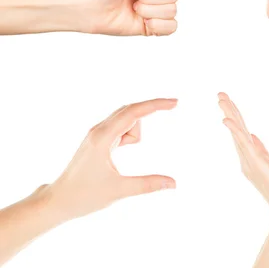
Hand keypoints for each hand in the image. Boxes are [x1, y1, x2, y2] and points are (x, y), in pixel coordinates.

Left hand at [43, 98, 176, 221]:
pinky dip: (130, 134)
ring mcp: (97, 134)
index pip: (133, 113)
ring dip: (136, 131)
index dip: (155, 105)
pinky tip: (126, 148)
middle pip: (131, 110)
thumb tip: (174, 183)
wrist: (58, 200)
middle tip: (175, 105)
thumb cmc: (84, 196)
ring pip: (127, 120)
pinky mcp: (98, 139)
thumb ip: (148, 185)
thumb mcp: (119, 191)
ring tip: (126, 154)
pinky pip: (121, 128)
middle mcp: (99, 131)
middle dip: (152, 108)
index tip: (174, 103)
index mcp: (102, 138)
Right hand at [218, 93, 268, 218]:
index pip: (242, 132)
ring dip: (230, 114)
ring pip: (238, 133)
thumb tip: (254, 136)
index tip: (228, 101)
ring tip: (221, 99)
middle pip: (237, 129)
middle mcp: (248, 159)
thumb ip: (262, 151)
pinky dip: (235, 131)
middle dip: (229, 110)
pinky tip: (227, 120)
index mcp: (253, 157)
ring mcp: (251, 161)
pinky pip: (244, 144)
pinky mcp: (257, 164)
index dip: (235, 116)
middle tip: (220, 94)